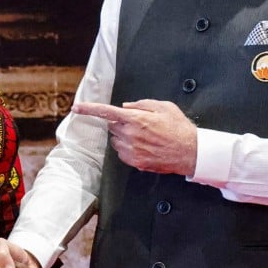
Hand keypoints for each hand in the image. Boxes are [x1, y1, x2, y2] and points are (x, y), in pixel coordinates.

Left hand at [73, 99, 197, 174]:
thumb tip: (125, 107)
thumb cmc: (179, 127)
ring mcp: (132, 150)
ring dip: (124, 137)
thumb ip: (141, 104)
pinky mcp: (135, 162)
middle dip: (120, 123)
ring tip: (145, 137)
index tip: (76, 107)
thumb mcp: (164, 107)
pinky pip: (122, 153)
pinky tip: (145, 147)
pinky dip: (129, 149)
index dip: (89, 109)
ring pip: (116, 141)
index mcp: (136, 119)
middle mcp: (130, 135)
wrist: (191, 152)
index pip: (106, 112)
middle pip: (112, 126)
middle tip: (140, 124)